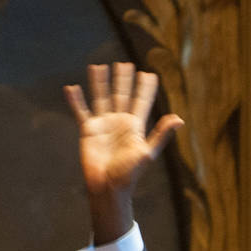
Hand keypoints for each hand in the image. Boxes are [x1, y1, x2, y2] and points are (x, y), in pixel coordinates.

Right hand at [64, 62, 182, 244]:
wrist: (108, 187)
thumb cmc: (129, 173)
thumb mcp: (147, 152)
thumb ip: (161, 134)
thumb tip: (179, 118)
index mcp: (135, 126)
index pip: (141, 102)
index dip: (145, 88)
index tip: (149, 74)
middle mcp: (119, 122)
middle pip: (121, 95)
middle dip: (123, 80)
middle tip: (126, 63)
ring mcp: (103, 124)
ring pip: (101, 98)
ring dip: (100, 82)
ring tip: (98, 65)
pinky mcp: (88, 130)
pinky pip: (81, 111)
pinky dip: (75, 100)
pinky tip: (71, 88)